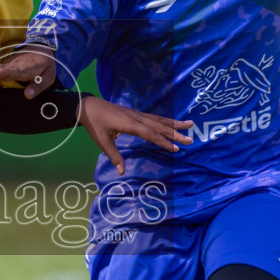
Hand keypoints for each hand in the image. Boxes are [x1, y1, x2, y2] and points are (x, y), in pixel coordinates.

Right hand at [0, 47, 57, 98]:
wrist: (42, 50)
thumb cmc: (46, 65)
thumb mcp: (48, 77)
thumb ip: (38, 86)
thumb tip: (27, 96)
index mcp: (27, 68)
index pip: (16, 71)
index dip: (6, 72)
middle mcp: (15, 66)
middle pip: (2, 68)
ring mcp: (9, 65)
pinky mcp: (5, 65)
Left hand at [76, 95, 192, 175]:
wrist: (89, 106)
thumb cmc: (95, 124)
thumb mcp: (102, 141)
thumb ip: (114, 156)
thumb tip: (122, 172)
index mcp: (130, 124)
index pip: (151, 134)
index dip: (164, 142)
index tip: (176, 148)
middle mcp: (137, 117)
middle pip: (160, 126)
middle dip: (176, 133)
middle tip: (190, 139)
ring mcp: (137, 114)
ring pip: (159, 120)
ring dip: (175, 124)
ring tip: (190, 124)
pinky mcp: (136, 114)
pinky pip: (154, 118)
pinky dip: (165, 121)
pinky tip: (172, 123)